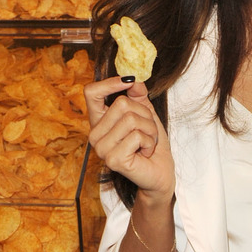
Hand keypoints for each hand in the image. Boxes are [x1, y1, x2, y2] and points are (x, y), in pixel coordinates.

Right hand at [85, 77, 174, 201]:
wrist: (160, 171)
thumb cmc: (150, 143)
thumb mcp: (146, 113)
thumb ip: (138, 95)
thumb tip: (133, 80)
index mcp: (99, 121)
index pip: (91, 93)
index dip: (110, 83)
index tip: (129, 82)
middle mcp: (95, 135)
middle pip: (121, 103)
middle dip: (144, 114)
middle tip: (147, 130)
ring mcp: (102, 149)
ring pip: (131, 118)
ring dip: (149, 129)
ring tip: (146, 142)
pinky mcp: (113, 160)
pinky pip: (136, 136)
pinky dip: (148, 141)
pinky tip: (145, 153)